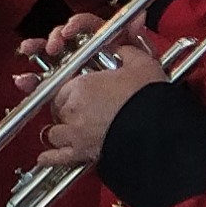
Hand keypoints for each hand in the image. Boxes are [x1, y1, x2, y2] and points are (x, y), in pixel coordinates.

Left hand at [40, 45, 165, 169]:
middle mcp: (73, 109)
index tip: (80, 93)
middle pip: (58, 108)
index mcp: (82, 85)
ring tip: (71, 132)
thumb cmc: (150, 99)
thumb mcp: (141, 65)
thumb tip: (120, 48)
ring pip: (55, 132)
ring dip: (61, 132)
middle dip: (66, 110)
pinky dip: (50, 158)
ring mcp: (76, 132)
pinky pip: (58, 157)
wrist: (160, 131)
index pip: (62, 86)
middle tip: (82, 112)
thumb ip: (125, 52)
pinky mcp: (83, 153)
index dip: (71, 90)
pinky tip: (44, 158)